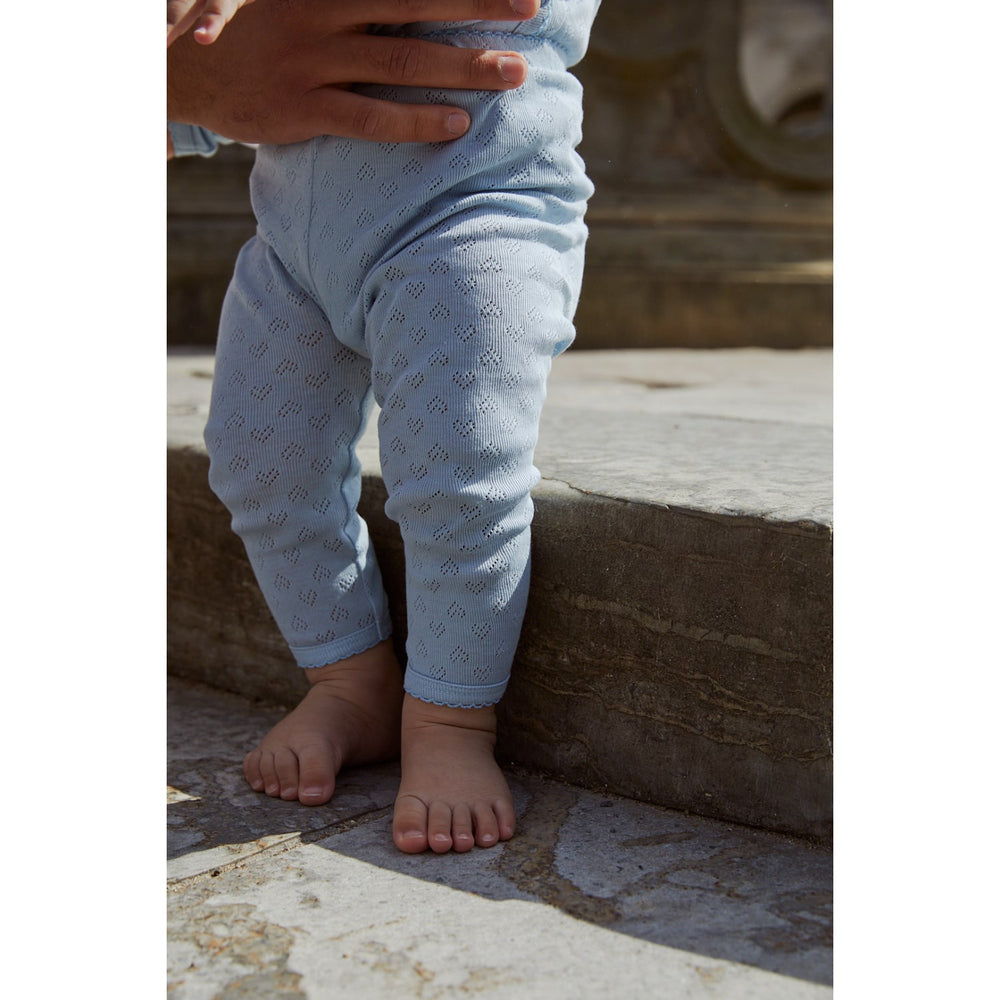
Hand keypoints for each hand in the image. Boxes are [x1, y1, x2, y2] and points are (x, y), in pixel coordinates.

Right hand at [167, 0, 539, 144]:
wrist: (182, 68)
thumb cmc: (251, 28)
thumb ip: (351, 1)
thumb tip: (400, 3)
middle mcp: (321, 13)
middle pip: (414, 5)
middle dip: (476, 6)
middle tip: (529, 10)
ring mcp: (312, 62)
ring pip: (402, 63)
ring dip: (463, 67)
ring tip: (513, 73)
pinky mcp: (303, 109)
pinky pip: (371, 118)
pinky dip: (416, 121)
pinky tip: (456, 123)